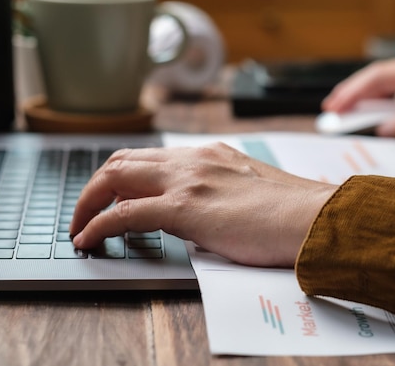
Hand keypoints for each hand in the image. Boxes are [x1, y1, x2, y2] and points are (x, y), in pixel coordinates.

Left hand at [69, 143, 336, 266]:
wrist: (315, 218)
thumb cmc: (293, 212)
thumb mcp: (251, 191)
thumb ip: (222, 193)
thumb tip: (204, 213)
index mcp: (211, 154)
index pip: (151, 157)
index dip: (123, 176)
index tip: (113, 196)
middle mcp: (194, 159)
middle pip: (123, 160)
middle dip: (96, 185)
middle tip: (85, 210)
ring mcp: (188, 180)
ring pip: (115, 177)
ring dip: (88, 201)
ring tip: (79, 226)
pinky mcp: (185, 207)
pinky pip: (123, 214)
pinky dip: (97, 225)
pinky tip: (87, 240)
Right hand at [322, 51, 394, 143]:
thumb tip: (382, 130)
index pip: (381, 77)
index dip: (353, 93)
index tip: (333, 109)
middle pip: (379, 75)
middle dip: (352, 92)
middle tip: (329, 111)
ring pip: (388, 80)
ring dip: (366, 96)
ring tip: (344, 113)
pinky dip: (383, 101)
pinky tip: (373, 114)